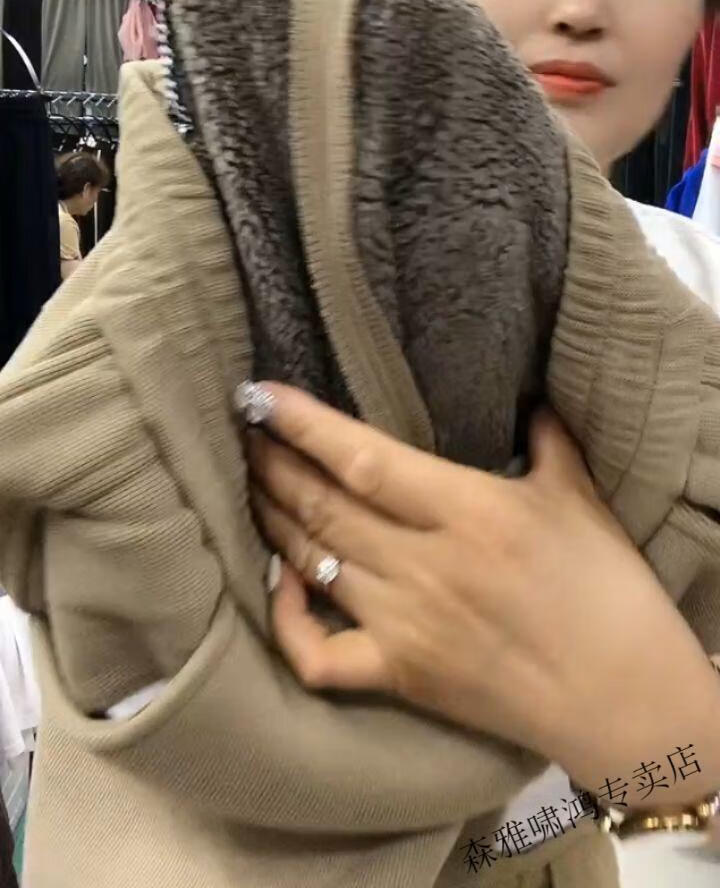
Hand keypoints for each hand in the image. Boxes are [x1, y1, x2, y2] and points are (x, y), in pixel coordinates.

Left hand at [248, 384, 719, 805]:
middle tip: (244, 433)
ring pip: (314, 562)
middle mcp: (425, 565)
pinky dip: (287, 620)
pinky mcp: (401, 676)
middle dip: (274, 464)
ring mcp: (405, 625)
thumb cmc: (611, 593)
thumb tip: (529, 396)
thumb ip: (547, 439)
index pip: (364, 459)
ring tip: (251, 482)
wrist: (627, 703)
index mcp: (469, 511)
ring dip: (273, 519)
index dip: (303, 426)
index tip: (260, 397)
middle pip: (323, 506)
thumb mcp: (580, 499)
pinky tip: (280, 584)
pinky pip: (320, 655)